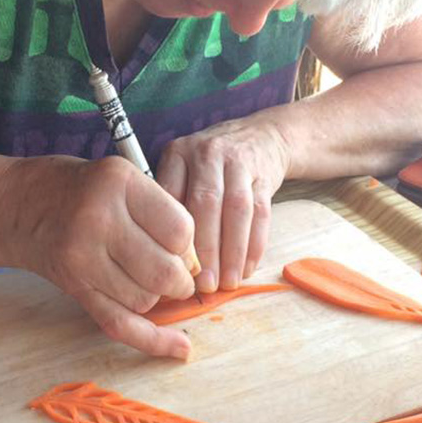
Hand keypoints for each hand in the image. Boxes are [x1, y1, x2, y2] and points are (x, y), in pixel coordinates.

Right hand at [0, 156, 195, 357]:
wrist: (15, 204)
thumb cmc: (80, 188)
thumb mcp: (121, 178)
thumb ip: (160, 214)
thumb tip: (196, 269)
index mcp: (118, 182)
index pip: (180, 229)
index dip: (188, 245)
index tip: (179, 246)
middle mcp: (98, 219)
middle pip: (165, 272)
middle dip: (180, 280)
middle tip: (173, 273)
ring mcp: (81, 256)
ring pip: (146, 300)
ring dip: (155, 297)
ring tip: (142, 277)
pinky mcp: (74, 286)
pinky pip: (120, 324)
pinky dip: (154, 341)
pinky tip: (179, 347)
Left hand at [157, 115, 290, 292]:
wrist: (259, 137)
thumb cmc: (209, 165)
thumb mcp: (182, 168)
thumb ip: (170, 201)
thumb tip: (157, 256)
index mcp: (178, 153)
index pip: (171, 196)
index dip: (171, 235)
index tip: (171, 269)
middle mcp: (208, 153)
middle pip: (206, 204)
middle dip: (205, 249)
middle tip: (203, 285)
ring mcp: (240, 162)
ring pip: (237, 210)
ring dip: (233, 252)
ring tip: (227, 283)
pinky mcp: (265, 175)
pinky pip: (261, 213)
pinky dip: (255, 245)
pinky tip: (246, 269)